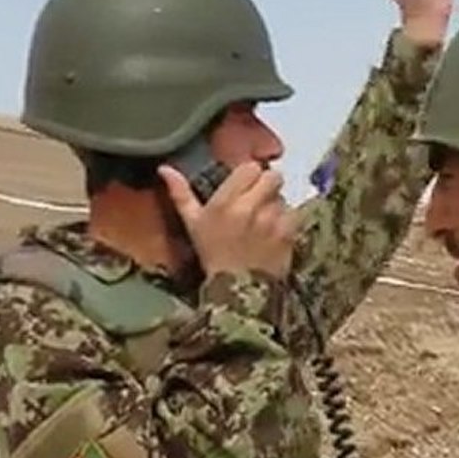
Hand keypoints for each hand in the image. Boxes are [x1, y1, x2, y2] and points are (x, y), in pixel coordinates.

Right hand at [159, 162, 298, 280]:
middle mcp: (249, 208)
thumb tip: (164, 169)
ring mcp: (271, 221)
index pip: (250, 168)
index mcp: (224, 202)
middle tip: (260, 200)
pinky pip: (294, 214)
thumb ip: (180, 194)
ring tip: (264, 222)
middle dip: (268, 186)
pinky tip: (275, 233)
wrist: (237, 289)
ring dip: (276, 206)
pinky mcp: (288, 234)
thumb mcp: (192, 224)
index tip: (246, 186)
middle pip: (273, 177)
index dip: (251, 175)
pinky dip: (287, 221)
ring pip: (283, 197)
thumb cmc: (213, 254)